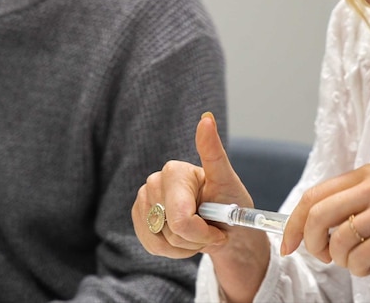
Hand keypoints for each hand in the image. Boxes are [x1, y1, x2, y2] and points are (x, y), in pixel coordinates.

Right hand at [132, 112, 270, 301]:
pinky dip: (172, 250)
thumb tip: (206, 118)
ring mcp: (143, 200)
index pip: (182, 219)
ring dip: (185, 246)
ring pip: (160, 241)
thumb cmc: (230, 203)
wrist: (224, 227)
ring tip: (198, 232)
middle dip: (196, 239)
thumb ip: (214, 152)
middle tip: (211, 229)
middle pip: (172, 232)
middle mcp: (154, 181)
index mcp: (174, 171)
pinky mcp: (139, 217)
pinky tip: (184, 238)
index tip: (219, 228)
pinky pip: (152, 246)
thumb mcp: (228, 180)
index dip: (203, 233)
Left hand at [281, 164, 369, 275]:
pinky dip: (359, 268)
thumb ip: (359, 201)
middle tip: (323, 257)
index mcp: (369, 174)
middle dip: (311, 243)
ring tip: (358, 261)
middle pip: (317, 215)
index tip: (289, 244)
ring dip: (340, 260)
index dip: (294, 223)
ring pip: (337, 240)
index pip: (314, 195)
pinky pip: (360, 257)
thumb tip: (320, 225)